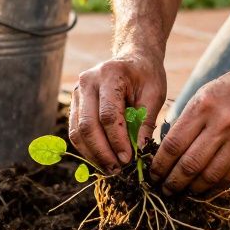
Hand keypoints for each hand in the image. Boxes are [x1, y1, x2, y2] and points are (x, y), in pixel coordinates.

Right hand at [69, 52, 166, 173]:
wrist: (133, 59)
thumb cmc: (146, 76)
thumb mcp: (155, 94)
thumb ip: (146, 121)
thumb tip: (140, 150)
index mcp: (110, 75)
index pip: (108, 114)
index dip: (117, 140)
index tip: (128, 159)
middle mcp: (87, 81)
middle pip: (88, 125)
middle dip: (102, 152)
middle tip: (117, 170)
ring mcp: (77, 92)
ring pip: (77, 131)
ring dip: (92, 154)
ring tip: (110, 168)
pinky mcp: (74, 103)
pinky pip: (75, 131)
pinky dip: (87, 148)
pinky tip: (101, 159)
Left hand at [149, 61, 229, 195]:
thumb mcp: (203, 95)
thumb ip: (186, 122)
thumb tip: (166, 153)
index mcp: (203, 107)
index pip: (174, 144)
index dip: (159, 165)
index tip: (152, 174)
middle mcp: (221, 124)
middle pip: (189, 165)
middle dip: (172, 182)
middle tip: (163, 189)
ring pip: (209, 176)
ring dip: (191, 189)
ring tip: (181, 193)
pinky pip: (229, 177)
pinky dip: (213, 188)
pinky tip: (203, 190)